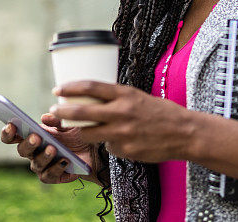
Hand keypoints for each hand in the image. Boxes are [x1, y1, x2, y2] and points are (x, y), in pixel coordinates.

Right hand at [0, 113, 97, 184]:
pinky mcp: (52, 177)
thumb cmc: (74, 135)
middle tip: (36, 137)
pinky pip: (49, 175)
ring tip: (53, 148)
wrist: (92, 150)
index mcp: (31, 136)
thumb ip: (56, 120)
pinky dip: (56, 168)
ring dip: (44, 156)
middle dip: (28, 143)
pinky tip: (65, 160)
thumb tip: (45, 118)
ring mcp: (41, 166)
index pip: (12, 136)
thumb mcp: (67, 124)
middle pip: (22, 150)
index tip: (11, 125)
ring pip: (36, 164)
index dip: (8, 132)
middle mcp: (33, 152)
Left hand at [50, 81, 193, 162]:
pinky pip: (107, 147)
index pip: (90, 87)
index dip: (69, 87)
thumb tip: (90, 98)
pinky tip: (120, 140)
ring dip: (80, 131)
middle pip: (81, 112)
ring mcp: (122, 134)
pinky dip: (108, 143)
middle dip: (62, 111)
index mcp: (124, 94)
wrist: (184, 133)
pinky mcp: (124, 151)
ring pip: (88, 134)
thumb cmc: (160, 112)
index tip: (57, 89)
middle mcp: (121, 113)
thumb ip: (116, 98)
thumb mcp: (137, 96)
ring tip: (76, 127)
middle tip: (53, 110)